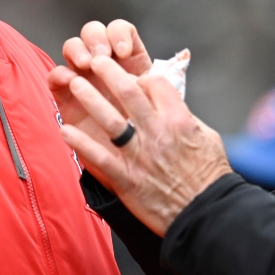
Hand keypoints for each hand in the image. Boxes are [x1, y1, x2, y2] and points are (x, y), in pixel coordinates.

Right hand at [50, 19, 150, 128]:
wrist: (132, 162)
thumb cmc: (149, 133)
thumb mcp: (160, 109)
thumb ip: (157, 90)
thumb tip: (151, 77)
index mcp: (129, 60)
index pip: (121, 31)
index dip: (119, 34)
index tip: (124, 51)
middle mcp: (104, 64)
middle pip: (93, 33)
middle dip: (96, 39)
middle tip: (102, 56)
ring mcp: (84, 77)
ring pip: (73, 47)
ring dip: (77, 50)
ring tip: (86, 64)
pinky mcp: (67, 95)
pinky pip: (56, 77)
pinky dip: (59, 74)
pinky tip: (69, 80)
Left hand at [59, 55, 232, 236]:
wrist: (205, 215)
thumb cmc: (210, 177)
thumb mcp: (207, 138)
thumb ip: (187, 119)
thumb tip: (173, 105)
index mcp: (180, 121)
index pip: (156, 84)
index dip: (142, 76)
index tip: (133, 78)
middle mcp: (158, 133)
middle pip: (128, 94)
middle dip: (109, 72)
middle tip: (95, 60)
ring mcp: (141, 156)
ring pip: (110, 120)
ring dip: (90, 99)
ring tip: (74, 83)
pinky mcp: (128, 180)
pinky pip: (100, 158)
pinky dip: (82, 144)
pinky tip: (65, 131)